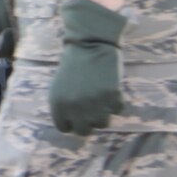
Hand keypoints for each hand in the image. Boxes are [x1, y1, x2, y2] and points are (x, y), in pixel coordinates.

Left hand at [48, 0, 126, 135]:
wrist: (90, 44)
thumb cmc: (73, 65)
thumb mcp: (59, 86)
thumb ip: (64, 107)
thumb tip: (73, 128)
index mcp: (58, 104)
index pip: (65, 128)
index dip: (72, 122)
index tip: (78, 114)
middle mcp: (75, 107)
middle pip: (84, 131)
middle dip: (88, 123)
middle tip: (92, 111)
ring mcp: (94, 104)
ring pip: (103, 124)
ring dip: (104, 113)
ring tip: (101, 98)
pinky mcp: (112, 97)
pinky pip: (118, 111)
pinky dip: (117, 102)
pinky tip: (111, 89)